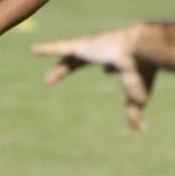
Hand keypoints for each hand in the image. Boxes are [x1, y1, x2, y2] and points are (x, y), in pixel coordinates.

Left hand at [32, 25, 156, 130]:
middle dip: (73, 70)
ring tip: (49, 81)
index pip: (112, 65)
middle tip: (62, 79)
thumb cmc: (141, 73)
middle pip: (84, 62)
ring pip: (71, 58)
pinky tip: (34, 50)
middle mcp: (105, 51)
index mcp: (121, 61)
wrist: (141, 50)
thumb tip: (141, 130)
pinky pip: (61, 47)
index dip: (110, 68)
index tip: (107, 71)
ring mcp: (91, 47)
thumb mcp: (137, 96)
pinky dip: (47, 48)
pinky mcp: (81, 45)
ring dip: (60, 70)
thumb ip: (133, 113)